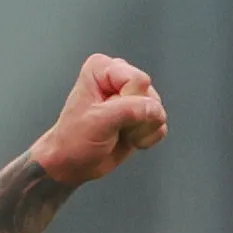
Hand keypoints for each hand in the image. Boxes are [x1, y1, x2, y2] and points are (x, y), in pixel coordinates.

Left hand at [29, 55, 168, 184]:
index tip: (107, 114)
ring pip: (157, 111)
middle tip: (112, 126)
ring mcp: (133, 96)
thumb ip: (129, 110)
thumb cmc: (74, 140)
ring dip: (139, 130)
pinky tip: (127, 139)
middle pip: (149, 95)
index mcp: (103, 68)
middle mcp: (120, 77)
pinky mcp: (142, 115)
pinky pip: (159, 125)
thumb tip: (155, 109)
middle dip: (134, 118)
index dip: (128, 101)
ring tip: (117, 132)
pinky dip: (146, 138)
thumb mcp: (98, 122)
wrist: (72, 164)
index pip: (137, 80)